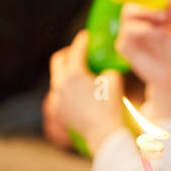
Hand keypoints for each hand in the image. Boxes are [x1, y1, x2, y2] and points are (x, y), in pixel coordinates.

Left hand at [46, 29, 124, 152]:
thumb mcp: (115, 81)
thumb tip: (104, 68)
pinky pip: (58, 94)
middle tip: (78, 51)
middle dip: (68, 53)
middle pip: (58, 60)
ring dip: (66, 72)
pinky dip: (66, 89)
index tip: (86, 36)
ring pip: (57, 78)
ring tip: (78, 74)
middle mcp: (60, 84)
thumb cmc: (111, 107)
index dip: (82, 41)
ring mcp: (56, 98)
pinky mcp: (57, 110)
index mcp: (74, 74)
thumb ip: (107, 70)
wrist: (103, 134)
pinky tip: (76, 92)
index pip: (76, 50)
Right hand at [116, 0, 170, 119]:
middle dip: (149, 0)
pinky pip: (127, 31)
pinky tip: (160, 33)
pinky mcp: (125, 46)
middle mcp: (137, 20)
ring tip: (164, 24)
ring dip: (147, 13)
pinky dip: (144, 29)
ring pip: (128, 11)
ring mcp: (129, 32)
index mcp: (149, 12)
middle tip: (166, 9)